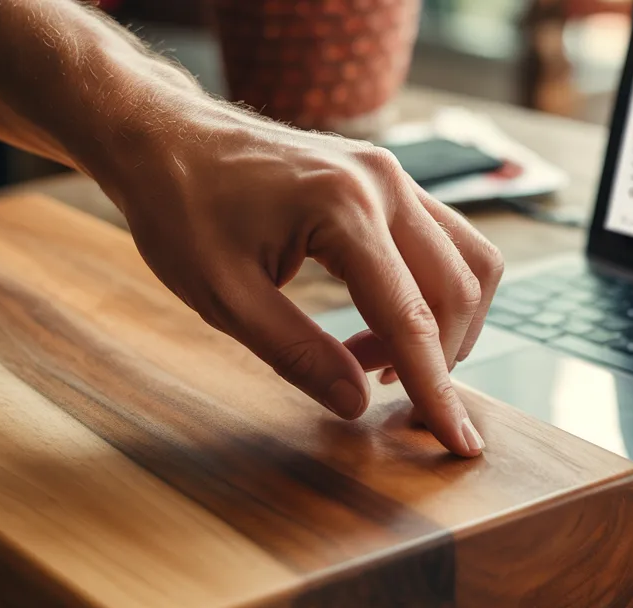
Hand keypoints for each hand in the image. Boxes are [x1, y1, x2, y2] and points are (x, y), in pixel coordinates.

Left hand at [94, 106, 502, 456]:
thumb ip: (297, 353)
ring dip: (444, 325)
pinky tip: (377, 324)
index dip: (437, 389)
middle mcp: (384, 183)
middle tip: (389, 400)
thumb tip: (356, 403)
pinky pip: (444, 243)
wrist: (165, 139)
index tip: (459, 443)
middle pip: (458, 288)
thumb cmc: (182, 211)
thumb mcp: (225, 298)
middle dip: (440, 359)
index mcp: (343, 208)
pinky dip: (429, 294)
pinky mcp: (388, 181)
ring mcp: (392, 175)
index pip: (411, 316)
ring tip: (377, 362)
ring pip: (467, 262)